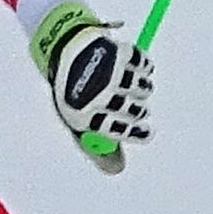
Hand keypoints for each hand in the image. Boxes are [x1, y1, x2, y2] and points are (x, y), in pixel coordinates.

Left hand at [30, 0, 153, 173]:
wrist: (64, 45)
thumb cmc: (73, 90)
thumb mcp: (79, 119)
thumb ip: (97, 146)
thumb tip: (118, 168)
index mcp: (82, 112)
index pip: (116, 128)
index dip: (135, 132)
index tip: (147, 132)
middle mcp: (97, 92)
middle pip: (133, 110)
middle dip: (140, 112)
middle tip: (141, 110)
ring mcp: (109, 71)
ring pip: (143, 88)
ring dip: (144, 89)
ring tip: (134, 87)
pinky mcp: (119, 51)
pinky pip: (145, 65)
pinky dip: (145, 68)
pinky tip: (134, 68)